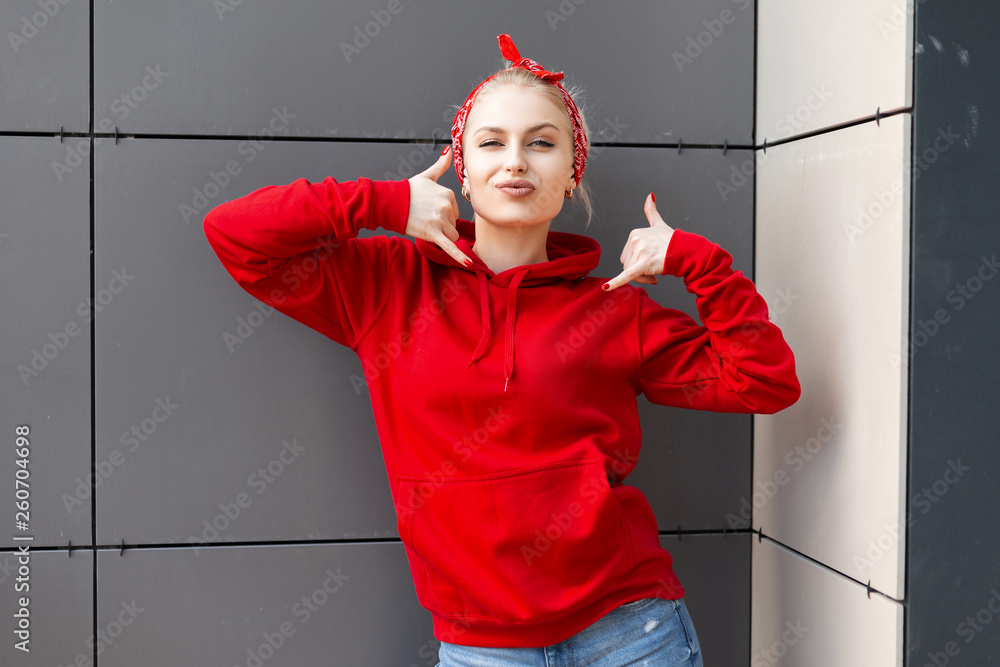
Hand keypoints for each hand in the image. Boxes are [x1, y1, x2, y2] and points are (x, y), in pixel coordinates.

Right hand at [405, 146, 474, 266]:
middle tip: (425, 218)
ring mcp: (440, 220)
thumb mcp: (426, 176)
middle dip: (442, 226)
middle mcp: (447, 206)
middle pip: (453, 225)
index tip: (431, 211)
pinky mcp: (433, 233)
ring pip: (451, 236)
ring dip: (441, 236)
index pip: (455, 212)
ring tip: (425, 227)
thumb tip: (450, 150)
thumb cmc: (407, 191)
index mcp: (448, 194)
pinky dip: (459, 256)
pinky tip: (468, 264)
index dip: (444, 216)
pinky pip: (449, 247)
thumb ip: (441, 166)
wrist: (390, 202)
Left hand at [603, 193, 674, 290]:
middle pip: (627, 264)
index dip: (637, 263)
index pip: (628, 255)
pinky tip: (606, 287)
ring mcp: (640, 251)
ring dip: (642, 278)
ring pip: (630, 273)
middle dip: (638, 271)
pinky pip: (627, 275)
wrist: (686, 250)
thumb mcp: (659, 224)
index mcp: (634, 234)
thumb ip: (651, 211)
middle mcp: (635, 240)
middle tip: (653, 271)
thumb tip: (649, 195)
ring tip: (655, 275)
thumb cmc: (673, 240)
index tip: (651, 263)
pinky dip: (616, 282)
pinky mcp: (644, 264)